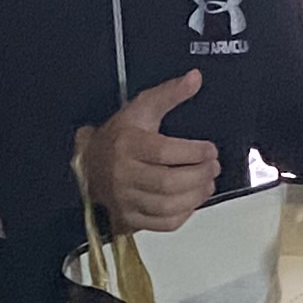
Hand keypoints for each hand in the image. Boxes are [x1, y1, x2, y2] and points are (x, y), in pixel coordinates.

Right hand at [80, 71, 219, 232]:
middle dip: (199, 175)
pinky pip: (162, 224)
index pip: (164, 153)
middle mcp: (123, 175)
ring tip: (208, 182)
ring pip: (167, 206)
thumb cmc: (118, 136)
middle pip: (168, 183)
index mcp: (126, 145)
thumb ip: (169, 93)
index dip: (193, 153)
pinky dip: (183, 214)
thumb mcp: (141, 108)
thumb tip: (195, 78)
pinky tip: (192, 200)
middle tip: (213, 167)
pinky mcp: (129, 218)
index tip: (210, 149)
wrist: (90, 163)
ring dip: (196, 196)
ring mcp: (125, 200)